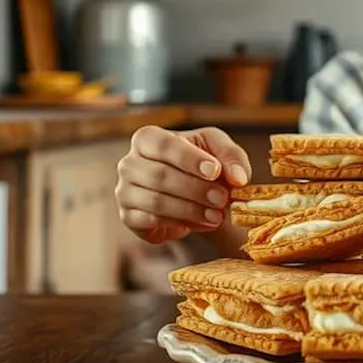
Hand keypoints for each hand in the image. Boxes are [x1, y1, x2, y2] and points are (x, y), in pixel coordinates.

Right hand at [115, 125, 250, 244]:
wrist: (193, 190)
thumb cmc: (202, 162)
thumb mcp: (220, 149)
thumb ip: (232, 157)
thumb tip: (238, 178)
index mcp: (147, 139)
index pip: (162, 144)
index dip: (189, 158)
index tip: (215, 171)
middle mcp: (129, 163)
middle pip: (159, 175)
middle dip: (196, 189)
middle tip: (223, 199)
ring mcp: (125, 192)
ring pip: (156, 202)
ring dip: (191, 210)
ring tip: (217, 215)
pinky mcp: (129, 217)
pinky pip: (151, 222)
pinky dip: (179, 224)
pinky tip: (201, 223)